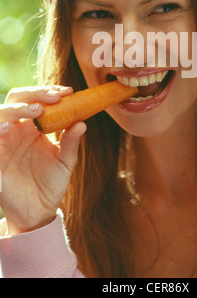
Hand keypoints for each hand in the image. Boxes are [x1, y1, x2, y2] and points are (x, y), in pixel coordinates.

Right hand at [0, 86, 86, 234]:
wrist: (38, 211)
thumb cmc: (51, 183)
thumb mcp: (65, 161)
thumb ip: (71, 142)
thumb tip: (82, 123)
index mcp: (33, 126)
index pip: (36, 100)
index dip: (49, 92)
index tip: (68, 92)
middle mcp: (16, 129)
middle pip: (17, 99)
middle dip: (35, 94)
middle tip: (54, 97)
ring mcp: (3, 141)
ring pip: (1, 113)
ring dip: (18, 108)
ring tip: (37, 111)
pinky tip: (8, 128)